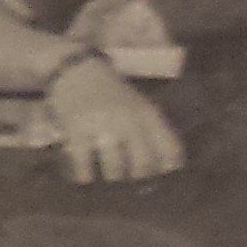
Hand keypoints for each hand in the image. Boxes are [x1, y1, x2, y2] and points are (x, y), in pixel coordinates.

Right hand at [46, 54, 184, 184]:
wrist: (76, 70)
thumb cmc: (111, 92)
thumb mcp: (138, 104)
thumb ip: (152, 130)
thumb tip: (165, 168)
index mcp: (148, 113)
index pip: (170, 149)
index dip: (169, 167)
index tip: (163, 175)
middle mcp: (129, 120)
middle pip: (143, 165)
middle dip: (137, 176)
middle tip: (130, 176)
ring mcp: (102, 127)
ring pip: (115, 170)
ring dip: (112, 176)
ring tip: (107, 174)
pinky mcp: (77, 132)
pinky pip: (84, 168)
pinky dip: (85, 176)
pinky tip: (85, 174)